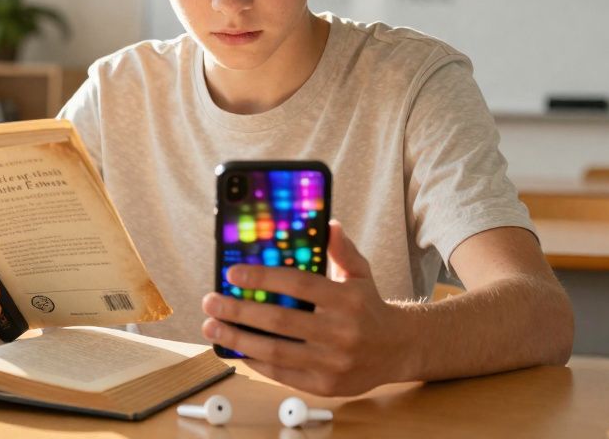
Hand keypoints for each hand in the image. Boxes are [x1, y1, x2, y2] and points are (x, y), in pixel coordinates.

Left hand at [201, 220, 410, 395]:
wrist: (398, 350)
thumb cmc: (369, 307)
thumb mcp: (360, 274)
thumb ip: (342, 250)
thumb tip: (328, 223)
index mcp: (347, 299)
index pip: (298, 285)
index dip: (262, 278)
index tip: (232, 273)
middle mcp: (341, 332)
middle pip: (279, 321)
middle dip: (238, 310)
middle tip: (211, 301)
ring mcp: (333, 362)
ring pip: (275, 352)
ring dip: (238, 339)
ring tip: (212, 327)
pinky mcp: (326, 386)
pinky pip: (282, 374)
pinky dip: (255, 362)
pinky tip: (236, 348)